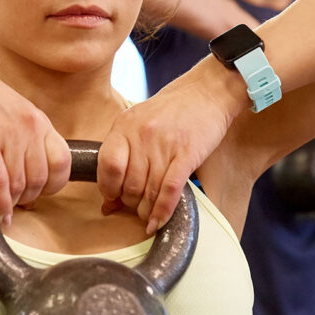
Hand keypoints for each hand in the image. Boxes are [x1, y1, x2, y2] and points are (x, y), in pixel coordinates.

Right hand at [0, 64, 70, 225]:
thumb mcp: (14, 112)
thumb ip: (24, 137)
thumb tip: (24, 168)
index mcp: (40, 122)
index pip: (63, 162)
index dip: (54, 184)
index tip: (40, 191)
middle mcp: (29, 130)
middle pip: (41, 179)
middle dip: (30, 198)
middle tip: (18, 203)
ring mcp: (8, 137)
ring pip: (20, 185)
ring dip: (13, 203)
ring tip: (6, 208)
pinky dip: (0, 204)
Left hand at [98, 61, 243, 232]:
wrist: (207, 92)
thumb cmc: (172, 110)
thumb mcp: (139, 123)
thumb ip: (123, 156)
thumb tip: (109, 202)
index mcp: (124, 126)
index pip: (107, 168)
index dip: (109, 189)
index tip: (114, 198)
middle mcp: (141, 136)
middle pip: (129, 185)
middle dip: (131, 203)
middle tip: (136, 207)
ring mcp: (164, 145)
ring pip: (148, 191)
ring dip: (146, 211)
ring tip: (148, 217)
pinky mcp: (187, 155)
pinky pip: (170, 191)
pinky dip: (162, 211)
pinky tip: (158, 222)